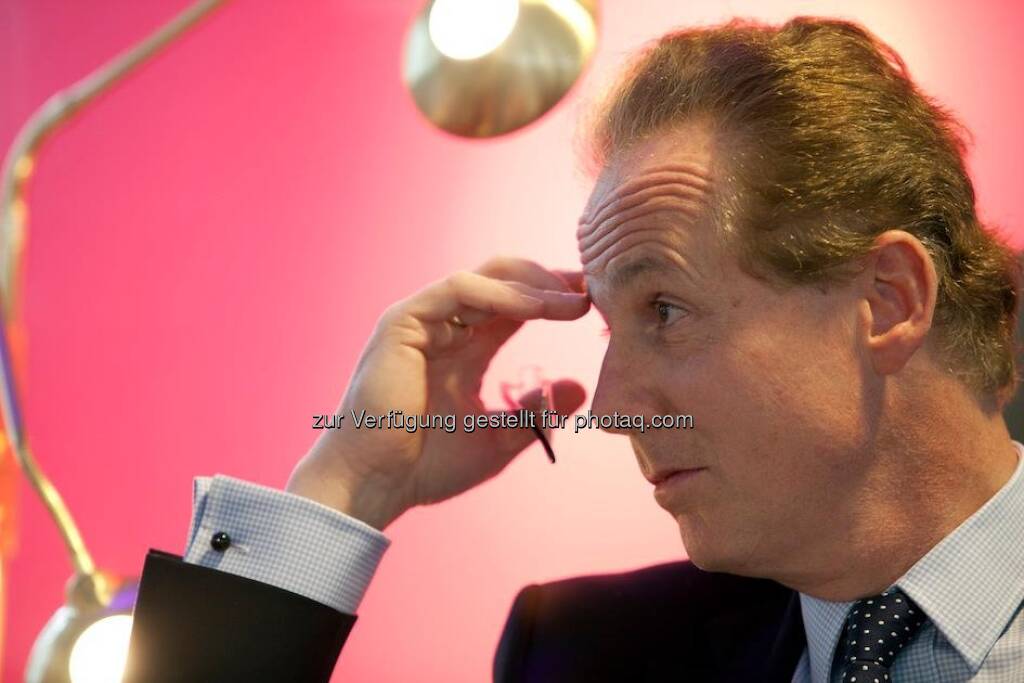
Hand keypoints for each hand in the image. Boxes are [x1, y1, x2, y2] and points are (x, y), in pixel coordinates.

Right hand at [286, 257, 589, 528]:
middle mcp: (444, 327)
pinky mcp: (403, 321)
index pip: (514, 306)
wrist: (375, 484)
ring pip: (484, 278)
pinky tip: (535, 308)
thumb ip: (534, 413)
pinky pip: (457, 289)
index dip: (554, 299)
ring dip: (532, 285)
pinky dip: (499, 294)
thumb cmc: (426, 466)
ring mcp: (421, 320)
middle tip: (589, 291)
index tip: (593, 306)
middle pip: (503, 280)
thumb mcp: (498, 438)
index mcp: (464, 348)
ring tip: (570, 302)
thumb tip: (579, 390)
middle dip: (549, 281)